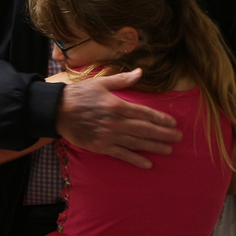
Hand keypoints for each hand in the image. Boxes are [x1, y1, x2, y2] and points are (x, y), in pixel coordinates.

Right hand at [55, 69, 181, 168]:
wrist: (57, 111)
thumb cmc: (79, 95)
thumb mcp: (100, 83)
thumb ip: (122, 80)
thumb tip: (140, 72)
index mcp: (117, 105)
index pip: (144, 113)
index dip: (160, 118)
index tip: (173, 122)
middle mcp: (116, 122)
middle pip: (145, 129)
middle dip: (163, 133)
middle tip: (178, 137)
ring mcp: (109, 136)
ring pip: (136, 142)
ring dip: (154, 146)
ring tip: (168, 149)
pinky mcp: (101, 146)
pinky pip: (122, 154)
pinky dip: (135, 159)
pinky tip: (147, 163)